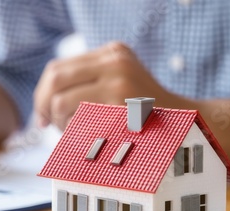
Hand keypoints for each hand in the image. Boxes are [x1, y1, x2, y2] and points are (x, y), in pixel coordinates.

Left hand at [34, 42, 193, 129]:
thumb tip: (42, 105)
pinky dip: (76, 135)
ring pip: (60, 103)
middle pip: (54, 80)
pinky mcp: (121, 107)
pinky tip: (92, 139)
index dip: (41, 93)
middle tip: (47, 125)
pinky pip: (77, 123)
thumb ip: (87, 83)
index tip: (42, 116)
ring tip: (78, 133)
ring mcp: (118, 82)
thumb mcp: (119, 83)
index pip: (57, 68)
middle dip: (42, 106)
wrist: (188, 125)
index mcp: (112, 52)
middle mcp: (114, 61)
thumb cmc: (145, 112)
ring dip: (60, 124)